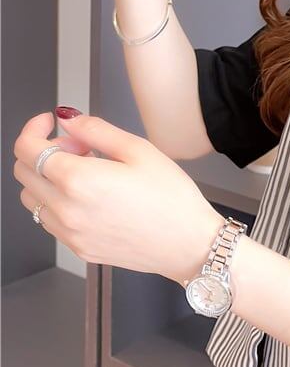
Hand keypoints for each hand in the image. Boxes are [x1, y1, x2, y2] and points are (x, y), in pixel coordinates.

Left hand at [13, 109, 225, 285]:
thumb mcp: (140, 150)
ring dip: (47, 178)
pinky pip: (49, 220)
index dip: (33, 129)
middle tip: (79, 146)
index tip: (48, 122)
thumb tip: (69, 119)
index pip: (27, 149)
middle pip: (23, 172)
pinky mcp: (78, 247)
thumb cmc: (173, 199)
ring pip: (31, 198)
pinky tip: (91, 196)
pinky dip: (58, 202)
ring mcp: (69, 232)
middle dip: (44, 151)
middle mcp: (66, 209)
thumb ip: (96, 130)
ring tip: (86, 173)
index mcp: (79, 180)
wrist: (188, 243)